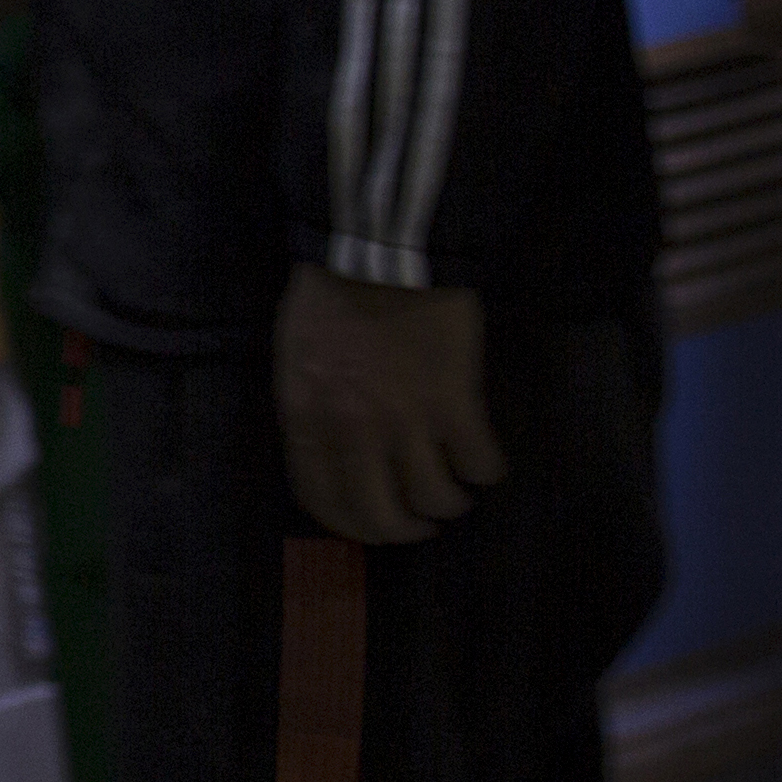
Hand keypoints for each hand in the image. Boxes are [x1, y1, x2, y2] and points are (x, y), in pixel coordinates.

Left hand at [277, 268, 499, 546]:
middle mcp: (353, 431)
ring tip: (457, 490)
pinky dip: (485, 471)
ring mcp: (406, 420)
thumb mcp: (296, 359)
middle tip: (421, 522)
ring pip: (434, 497)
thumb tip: (330, 453)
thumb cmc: (330, 296)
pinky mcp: (455, 402)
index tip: (372, 525)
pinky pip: (477, 462)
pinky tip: (484, 463)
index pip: (322, 500)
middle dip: (404, 530)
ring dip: (449, 503)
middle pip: (380, 515)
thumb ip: (310, 410)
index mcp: (306, 419)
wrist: (380, 252)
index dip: (351, 524)